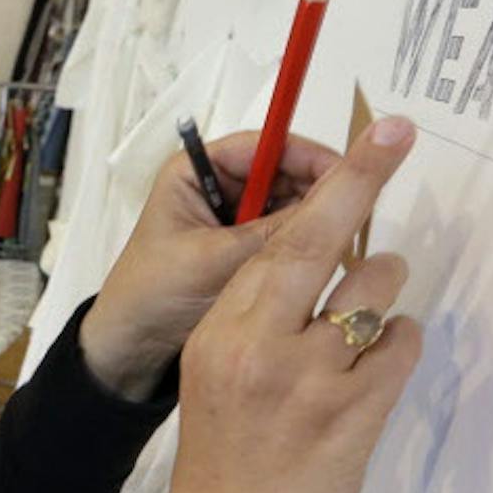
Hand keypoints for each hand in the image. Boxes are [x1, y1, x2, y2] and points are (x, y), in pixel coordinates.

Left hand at [79, 129, 341, 398]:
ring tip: (349, 236)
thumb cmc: (153, 294)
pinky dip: (309, 242)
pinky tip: (332, 255)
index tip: (348, 174)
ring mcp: (235, 216)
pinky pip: (288, 234)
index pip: (266, 145)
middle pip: (286, 170)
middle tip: (360, 212)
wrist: (132, 347)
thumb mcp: (214, 260)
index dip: (309, 155)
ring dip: (318, 217)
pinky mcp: (246, 248)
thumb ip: (272, 234)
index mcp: (196, 169)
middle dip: (320, 188)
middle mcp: (219, 185)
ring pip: (292, 202)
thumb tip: (335, 206)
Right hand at [158, 116, 423, 492]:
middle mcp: (261, 346)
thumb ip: (259, 318)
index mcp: (221, 331)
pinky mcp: (355, 415)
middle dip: (363, 184)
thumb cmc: (225, 456)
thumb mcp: (218, 374)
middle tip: (396, 142)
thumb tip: (321, 257)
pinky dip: (398, 346)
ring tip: (364, 325)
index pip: (278, 239)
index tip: (379, 135)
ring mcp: (312, 380)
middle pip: (323, 241)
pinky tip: (375, 370)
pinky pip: (401, 347)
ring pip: (375, 291)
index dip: (335, 182)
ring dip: (382, 295)